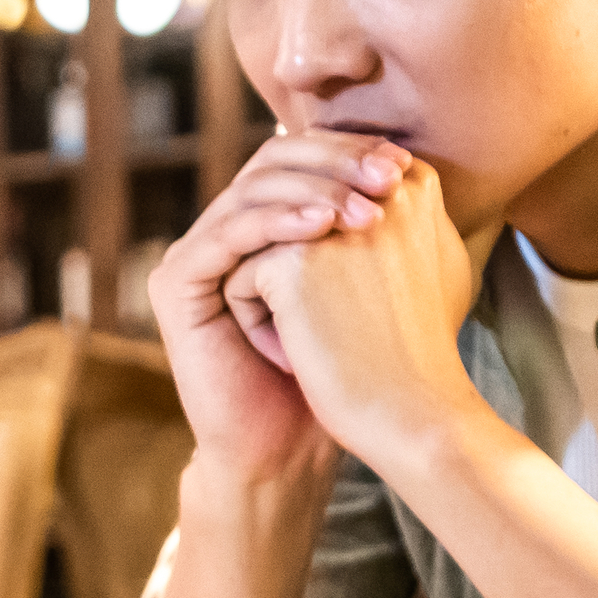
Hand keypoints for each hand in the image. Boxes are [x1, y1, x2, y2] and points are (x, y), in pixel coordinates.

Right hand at [148, 131, 414, 485]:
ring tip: (366, 208)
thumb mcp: (366, 285)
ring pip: (251, 191)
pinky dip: (277, 223)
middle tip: (387, 174)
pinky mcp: (175, 284)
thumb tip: (423, 169)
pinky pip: (227, 235)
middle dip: (335, 162)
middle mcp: (223, 230)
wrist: (289, 448)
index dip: (350, 148)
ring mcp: (194, 254)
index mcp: (261, 222)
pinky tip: (324, 226)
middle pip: (272, 160)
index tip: (405, 162)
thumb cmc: (336, 375)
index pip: (300, 155)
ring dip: (315, 190)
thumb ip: (375, 229)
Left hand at [240, 157, 494, 467]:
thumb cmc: (422, 355)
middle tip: (337, 331)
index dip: (323, 256)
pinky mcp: (292, 260)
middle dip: (294, 274)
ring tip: (317, 341)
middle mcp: (376, 189)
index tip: (361, 309)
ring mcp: (333, 221)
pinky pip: (239, 279)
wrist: (414, 422)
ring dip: (273, 300)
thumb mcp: (436, 264)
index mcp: (414, 184)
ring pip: (260, 249)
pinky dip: (257, 325)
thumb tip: (382, 179)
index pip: (326, 197)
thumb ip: (405, 217)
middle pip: (288, 219)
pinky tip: (297, 358)